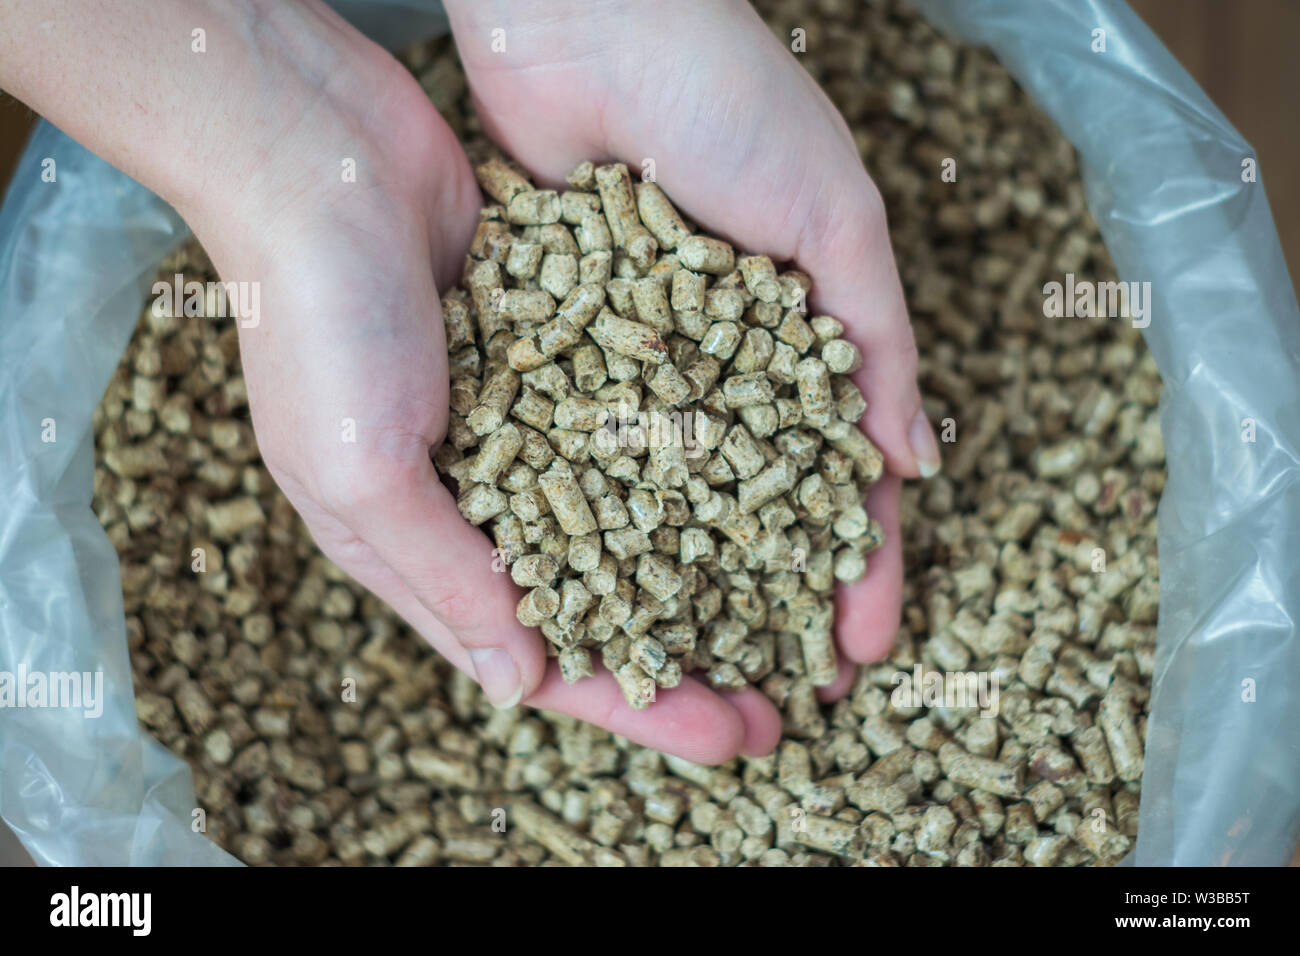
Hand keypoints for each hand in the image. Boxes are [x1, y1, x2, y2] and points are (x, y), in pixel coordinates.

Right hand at [179, 1, 781, 762]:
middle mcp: (475, 499)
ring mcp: (521, 425)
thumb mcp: (363, 471)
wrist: (320, 155)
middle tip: (778, 700)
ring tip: (791, 596)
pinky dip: (688, 455)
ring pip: (631, 516)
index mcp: (416, 547)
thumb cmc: (317, 321)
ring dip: (704, 560)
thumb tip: (521, 685)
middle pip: (603, 600)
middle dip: (687, 654)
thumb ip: (444, 577)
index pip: (542, 658)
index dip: (636, 706)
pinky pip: (634, 423)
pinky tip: (763, 476)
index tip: (728, 739)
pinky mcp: (555, 356)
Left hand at [447, 0, 937, 695]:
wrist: (584, 16)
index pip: (835, 479)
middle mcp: (715, 364)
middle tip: (773, 696)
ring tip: (681, 669)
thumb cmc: (728, 100)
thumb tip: (914, 469)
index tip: (856, 651)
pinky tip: (590, 590)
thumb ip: (876, 339)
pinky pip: (574, 447)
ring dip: (676, 582)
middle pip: (746, 510)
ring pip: (660, 497)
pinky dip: (587, 516)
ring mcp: (632, 361)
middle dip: (764, 602)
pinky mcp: (552, 343)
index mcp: (797, 335)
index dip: (854, 567)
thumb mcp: (833, 217)